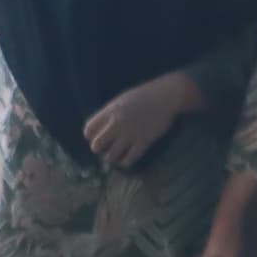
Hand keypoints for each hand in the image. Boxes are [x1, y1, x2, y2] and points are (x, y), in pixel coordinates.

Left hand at [84, 69, 203, 168]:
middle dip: (100, 148)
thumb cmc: (145, 94)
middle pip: (96, 145)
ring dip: (112, 157)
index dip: (91, 135)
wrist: (167, 95)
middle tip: (107, 146)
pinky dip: (126, 162)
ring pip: (111, 156)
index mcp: (111, 111)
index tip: (98, 136)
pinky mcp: (143, 141)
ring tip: (117, 154)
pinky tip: (127, 159)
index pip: (89, 130)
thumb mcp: (122, 99)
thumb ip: (110, 112)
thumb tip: (101, 126)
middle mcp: (117, 124)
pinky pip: (129, 159)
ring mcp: (130, 134)